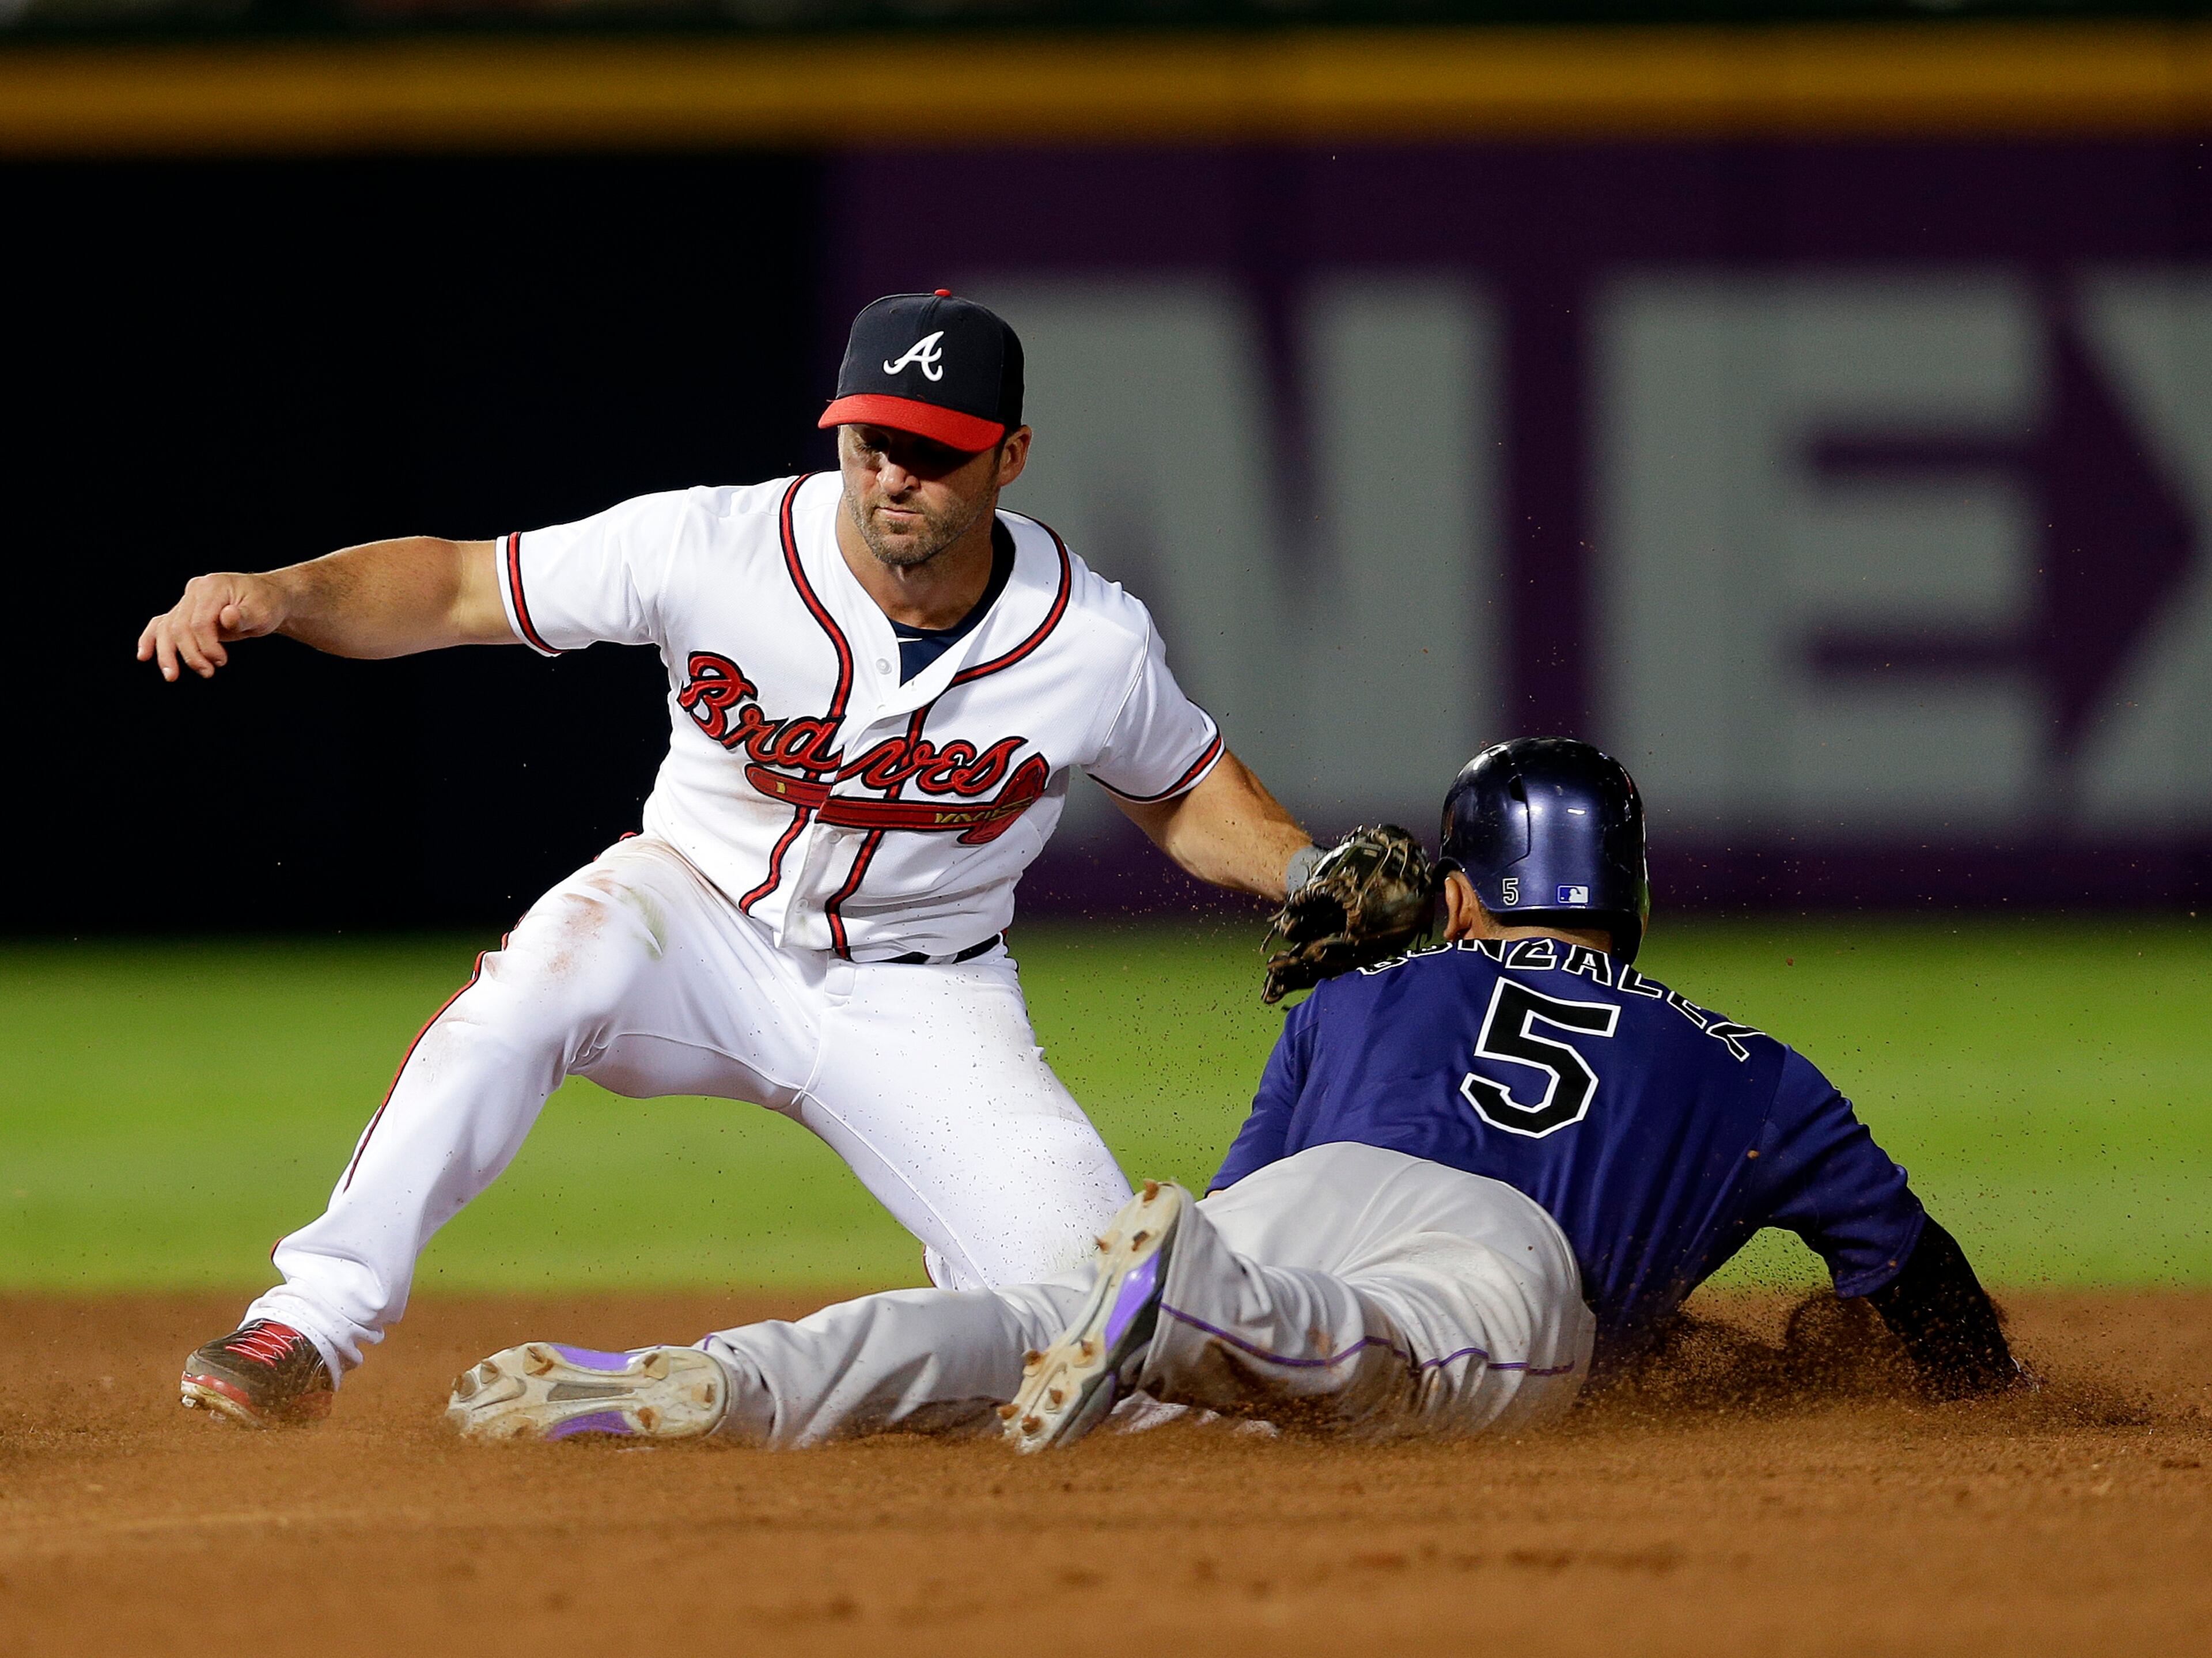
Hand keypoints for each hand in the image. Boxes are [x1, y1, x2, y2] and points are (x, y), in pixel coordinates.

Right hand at [137, 571, 291, 681]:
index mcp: (213, 587)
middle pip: (180, 626)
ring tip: (172, 676)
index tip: (221, 661)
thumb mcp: (263, 611)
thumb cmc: (268, 605)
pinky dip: (151, 639)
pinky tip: (144, 655)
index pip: (199, 622)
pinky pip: (162, 624)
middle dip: (190, 654)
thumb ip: (245, 615)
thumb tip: (227, 616)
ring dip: (167, 654)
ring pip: (167, 627)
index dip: (206, 646)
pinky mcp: (185, 611)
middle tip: (208, 672)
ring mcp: (188, 600)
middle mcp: (196, 590)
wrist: (268, 598)